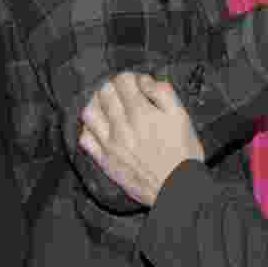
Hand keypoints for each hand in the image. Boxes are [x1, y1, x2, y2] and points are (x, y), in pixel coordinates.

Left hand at [79, 72, 204, 206]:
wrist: (176, 189)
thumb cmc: (183, 153)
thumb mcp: (182, 116)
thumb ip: (163, 93)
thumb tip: (144, 81)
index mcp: (141, 113)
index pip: (122, 80)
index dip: (130, 78)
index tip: (137, 84)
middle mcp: (121, 126)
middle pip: (104, 93)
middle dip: (114, 87)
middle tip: (124, 94)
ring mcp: (110, 145)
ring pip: (89, 113)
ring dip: (97, 104)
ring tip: (108, 106)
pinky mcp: (105, 161)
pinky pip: (85, 139)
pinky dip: (90, 128)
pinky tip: (101, 128)